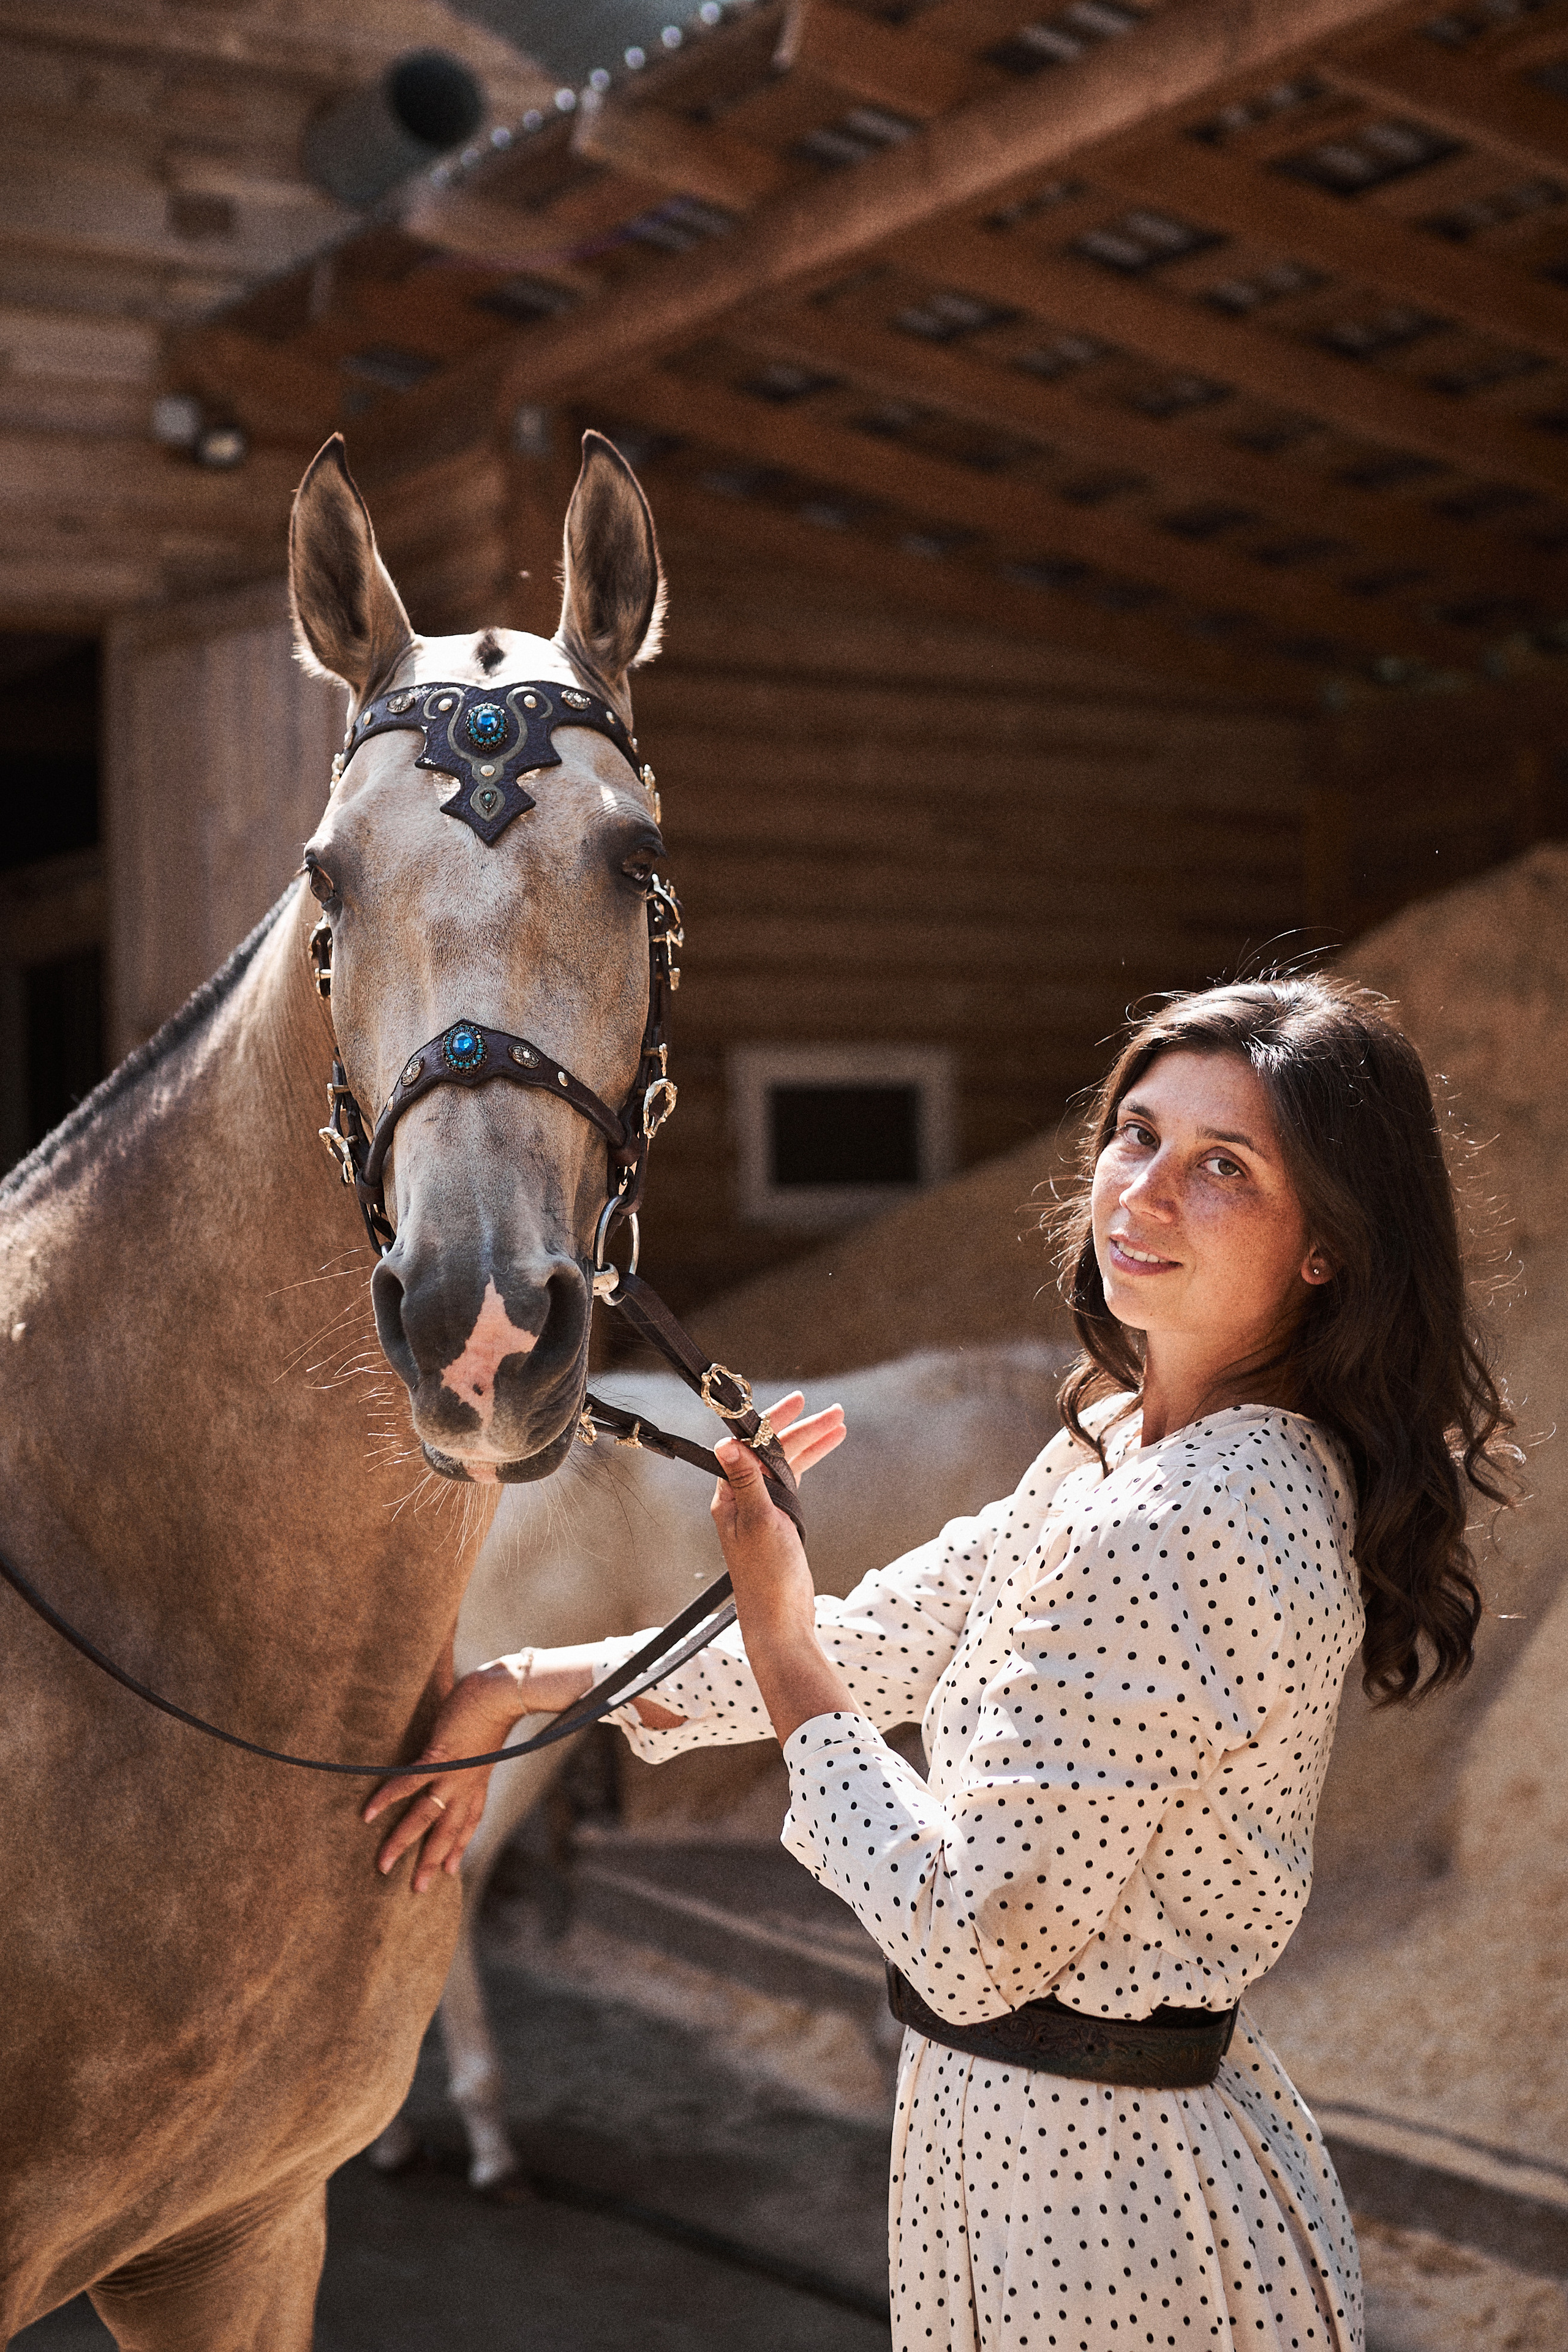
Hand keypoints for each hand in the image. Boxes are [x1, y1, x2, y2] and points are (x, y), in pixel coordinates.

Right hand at [362, 1649, 593, 1890]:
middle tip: (416, 1889)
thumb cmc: (494, 1702)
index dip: (459, 1846)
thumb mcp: (485, 1733)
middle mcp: (468, 1784)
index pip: (470, 1821)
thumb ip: (471, 1742)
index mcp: (479, 1779)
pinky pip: (409, 1783)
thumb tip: (462, 1734)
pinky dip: (388, 1798)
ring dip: (402, 1842)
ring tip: (382, 1864)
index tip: (450, 1869)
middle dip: (430, 1861)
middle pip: (447, 1832)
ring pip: (425, 1817)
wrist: (503, 1690)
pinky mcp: (440, 1757)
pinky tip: (369, 1812)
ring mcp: (454, 1774)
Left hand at [711, 1393, 853, 1745]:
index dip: (775, 1421)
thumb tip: (726, 1443)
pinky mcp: (779, 1527)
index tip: (798, 1401)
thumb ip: (746, 1482)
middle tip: (833, 1412)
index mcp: (730, 1497)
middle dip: (802, 1430)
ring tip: (839, 1426)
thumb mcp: (760, 1523)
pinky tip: (824, 1453)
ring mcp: (762, 1513)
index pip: (751, 1446)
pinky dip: (810, 1467)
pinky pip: (793, 1485)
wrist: (780, 1623)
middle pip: (773, 1453)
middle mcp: (742, 1501)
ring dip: (811, 1446)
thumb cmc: (767, 1578)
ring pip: (787, 1467)